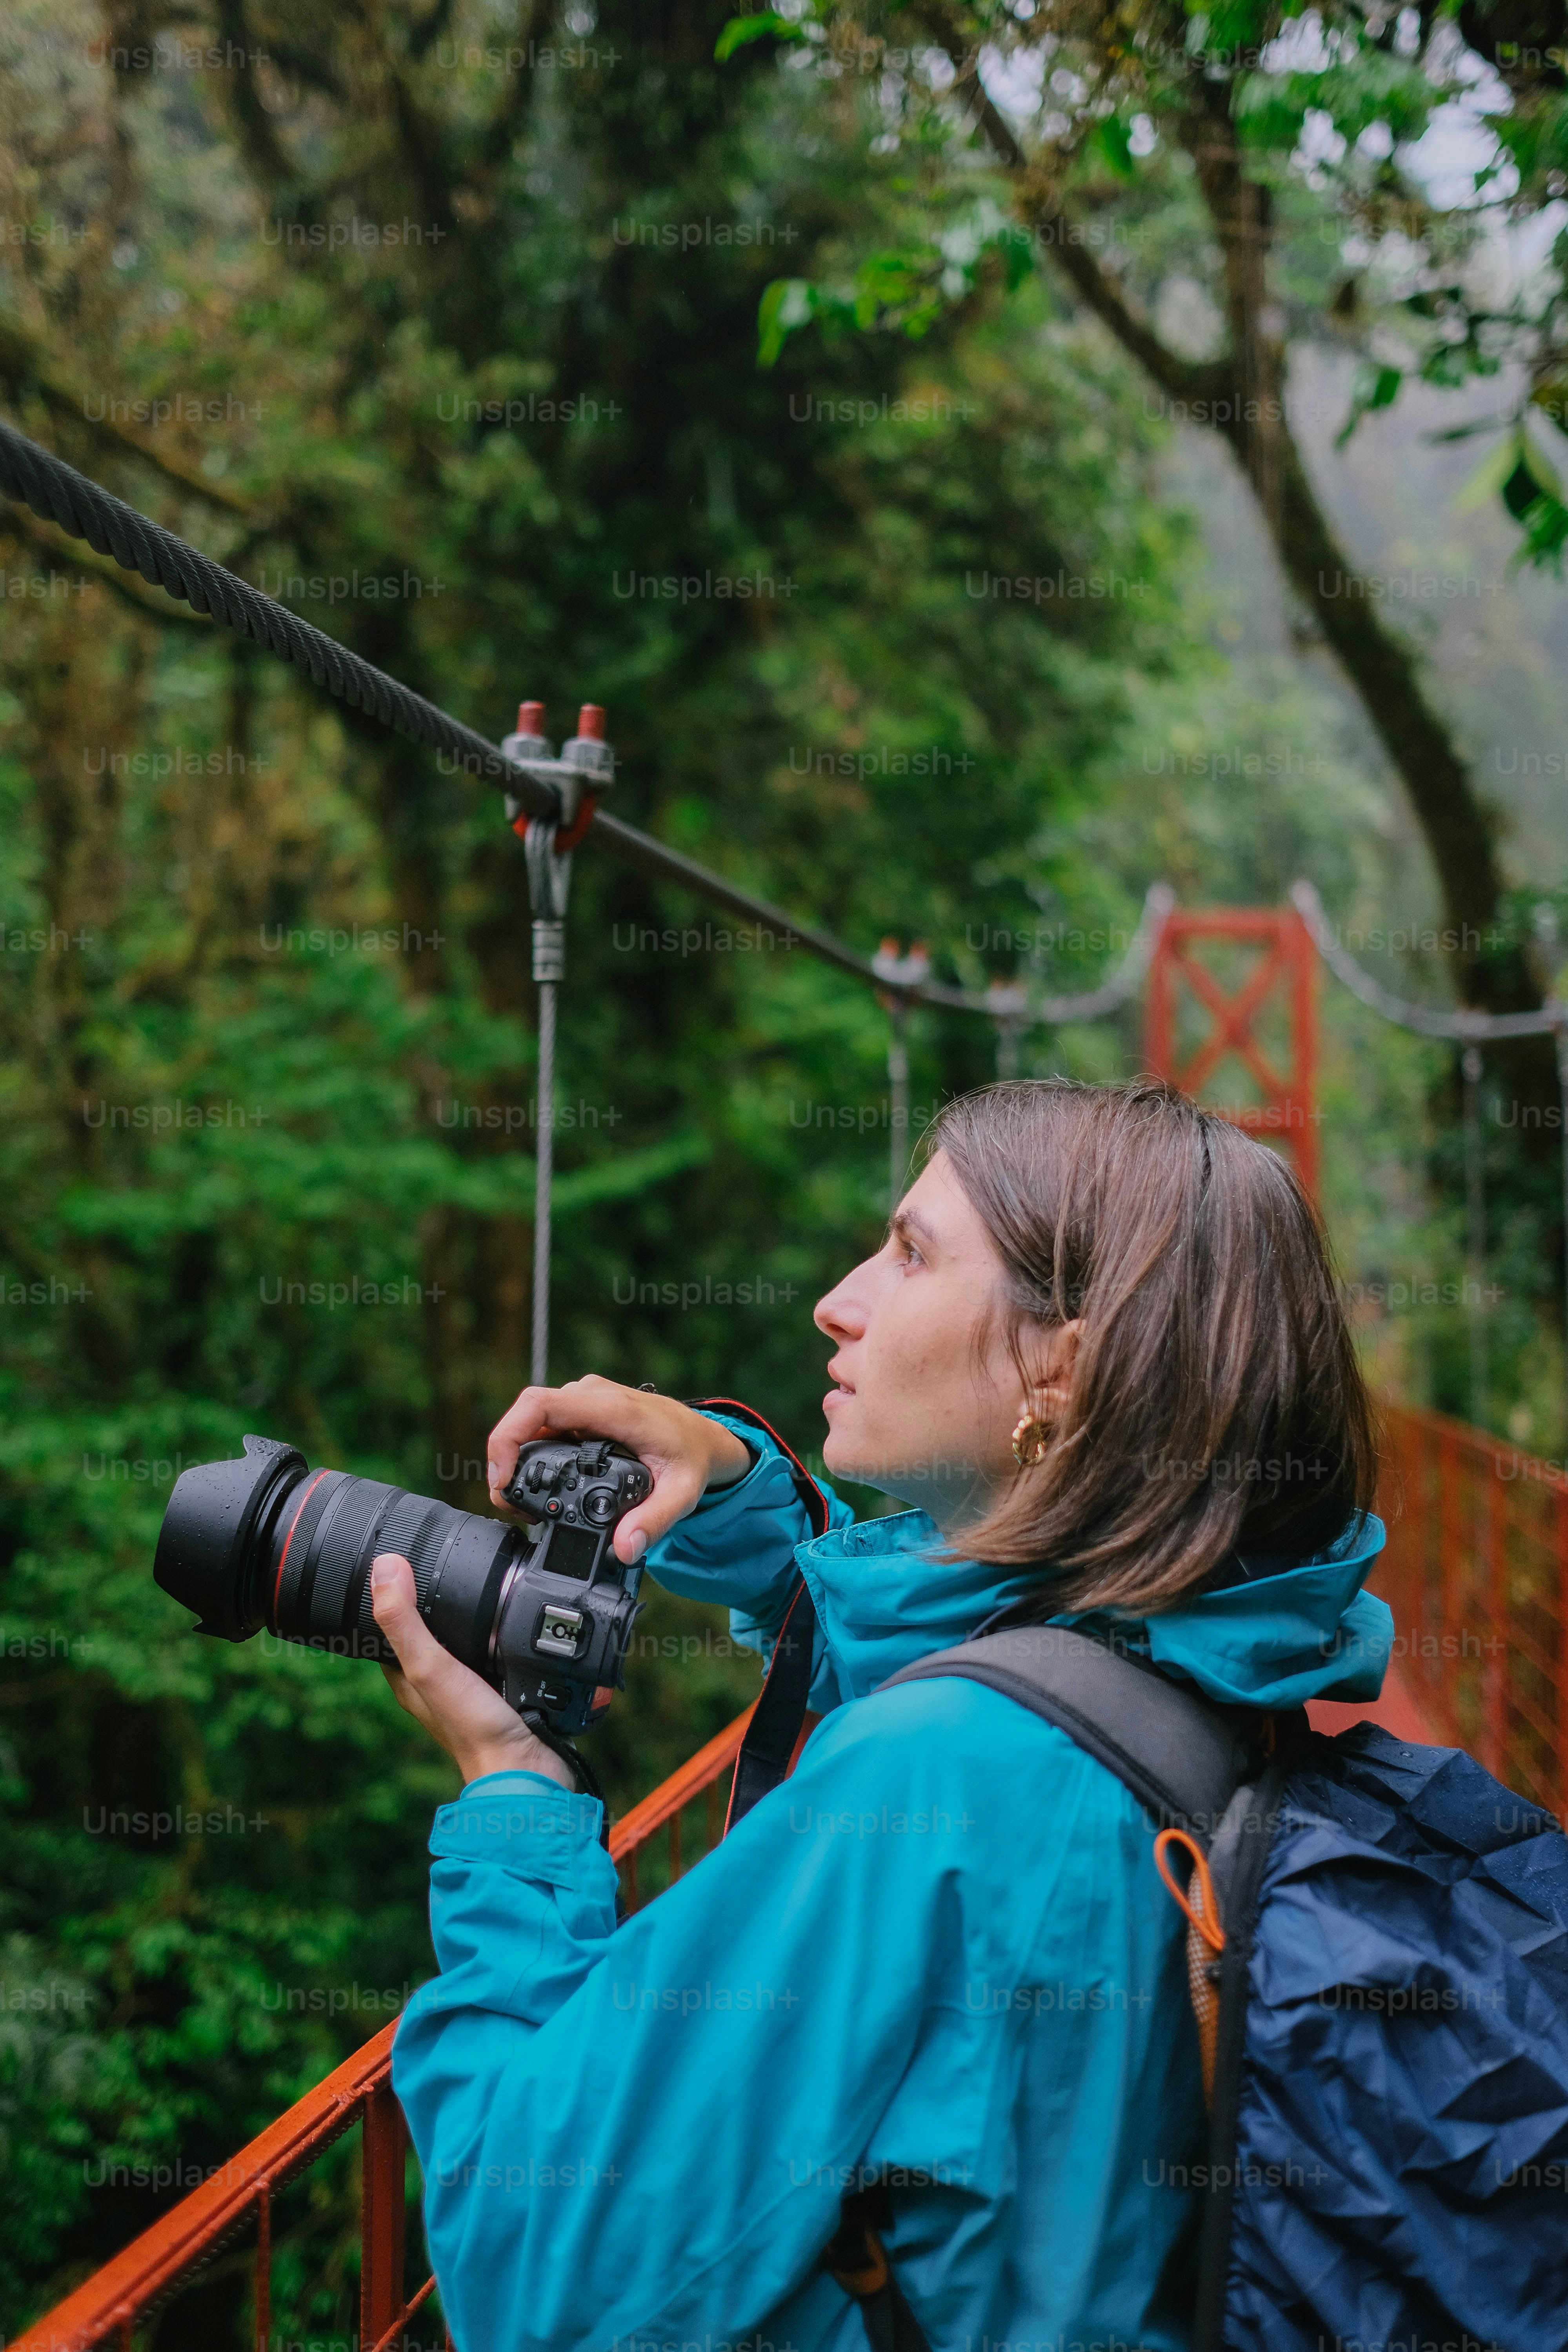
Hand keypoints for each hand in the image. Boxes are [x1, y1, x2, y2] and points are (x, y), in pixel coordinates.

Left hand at [370, 1553, 577, 1790]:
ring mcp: (473, 1688)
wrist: (529, 1770)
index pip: (389, 1629)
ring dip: (476, 1618)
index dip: (392, 1597)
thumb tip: (384, 1567)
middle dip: (438, 1602)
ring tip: (484, 1584)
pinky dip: (504, 1636)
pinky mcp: (504, 1690)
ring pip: (467, 1641)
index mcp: (411, 1679)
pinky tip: (517, 1621)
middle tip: (447, 1563)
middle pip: (432, 1632)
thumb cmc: (476, 1730)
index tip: (400, 1563)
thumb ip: (406, 1622)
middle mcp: (438, 1683)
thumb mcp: (431, 1668)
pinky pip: (499, 1653)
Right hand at [486, 1374, 753, 1563]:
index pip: (540, 1404)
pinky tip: (537, 1488)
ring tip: (525, 1504)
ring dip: (518, 1460)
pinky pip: (544, 1427)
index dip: (508, 1436)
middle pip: (526, 1416)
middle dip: (507, 1460)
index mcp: (611, 1408)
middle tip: (512, 1506)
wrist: (703, 1438)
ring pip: (532, 1423)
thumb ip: (654, 1521)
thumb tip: (623, 1549)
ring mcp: (584, 1403)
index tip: (503, 1478)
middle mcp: (592, 1397)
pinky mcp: (581, 1413)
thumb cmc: (692, 1457)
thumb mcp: (682, 1493)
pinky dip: (532, 1456)